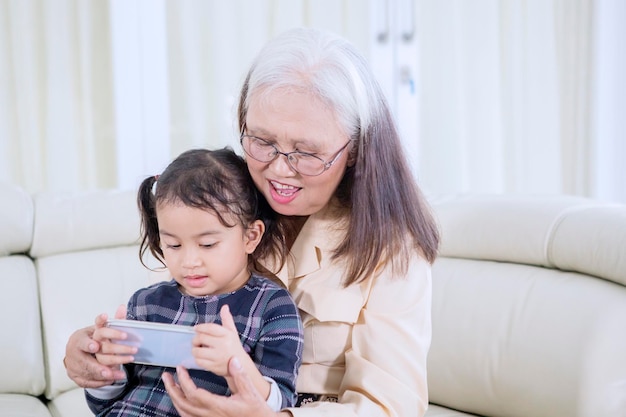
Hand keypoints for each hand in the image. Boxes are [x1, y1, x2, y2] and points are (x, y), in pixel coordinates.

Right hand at [64, 304, 131, 387]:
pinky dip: (101, 381)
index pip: (84, 341)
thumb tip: (122, 307)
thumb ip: (113, 320)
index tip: (96, 346)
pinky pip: (88, 381)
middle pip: (92, 358)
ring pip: (91, 371)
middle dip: (111, 358)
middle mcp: (75, 352)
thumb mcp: (100, 328)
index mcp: (80, 338)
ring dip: (107, 372)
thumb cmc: (91, 338)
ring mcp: (74, 365)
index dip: (89, 344)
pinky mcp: (76, 376)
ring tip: (122, 373)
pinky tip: (113, 379)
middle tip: (128, 357)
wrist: (74, 352)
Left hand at [162, 357, 282, 416]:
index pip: (194, 394)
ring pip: (184, 412)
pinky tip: (180, 399)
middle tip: (167, 376)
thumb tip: (232, 360)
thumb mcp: (251, 392)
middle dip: (172, 389)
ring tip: (170, 385)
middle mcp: (210, 415)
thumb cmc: (256, 410)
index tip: (180, 368)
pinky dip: (181, 408)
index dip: (184, 381)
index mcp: (218, 406)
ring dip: (174, 398)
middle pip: (183, 404)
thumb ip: (240, 376)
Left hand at [192, 305, 245, 376]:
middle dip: (196, 339)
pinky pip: (199, 361)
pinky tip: (201, 357)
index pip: (210, 328)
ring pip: (197, 351)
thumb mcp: (232, 332)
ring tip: (197, 348)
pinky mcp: (214, 366)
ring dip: (195, 349)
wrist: (240, 365)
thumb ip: (227, 319)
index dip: (200, 327)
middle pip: (201, 338)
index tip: (196, 328)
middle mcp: (223, 345)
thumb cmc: (234, 346)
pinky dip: (197, 359)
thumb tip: (224, 306)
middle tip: (196, 340)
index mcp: (227, 335)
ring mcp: (218, 356)